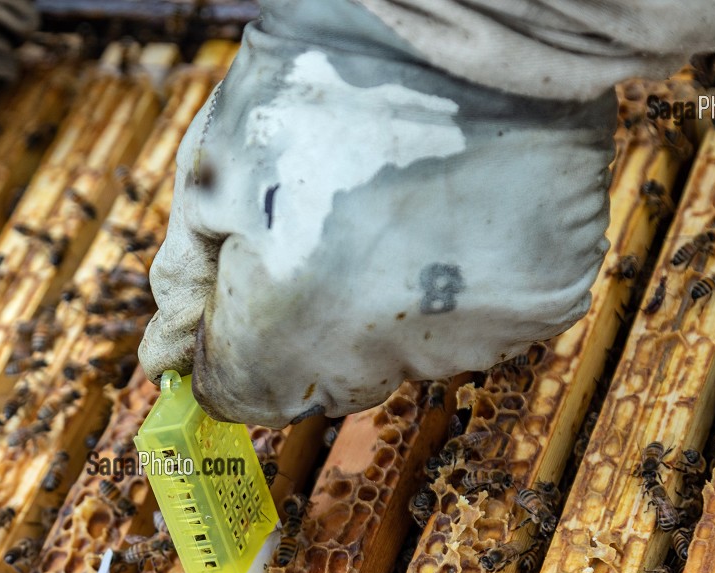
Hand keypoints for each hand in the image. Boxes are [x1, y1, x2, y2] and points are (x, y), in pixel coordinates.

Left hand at [140, 0, 616, 425]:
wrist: (468, 9)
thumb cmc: (325, 74)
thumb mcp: (217, 168)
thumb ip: (190, 282)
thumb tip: (169, 363)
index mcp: (294, 313)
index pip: (249, 393)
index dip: (239, 345)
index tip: (246, 303)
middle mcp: (389, 341)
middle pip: (330, 381)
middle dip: (316, 322)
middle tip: (334, 224)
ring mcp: (478, 325)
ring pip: (411, 353)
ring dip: (397, 301)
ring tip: (403, 204)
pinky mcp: (545, 299)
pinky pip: (486, 321)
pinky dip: (468, 279)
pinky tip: (455, 208)